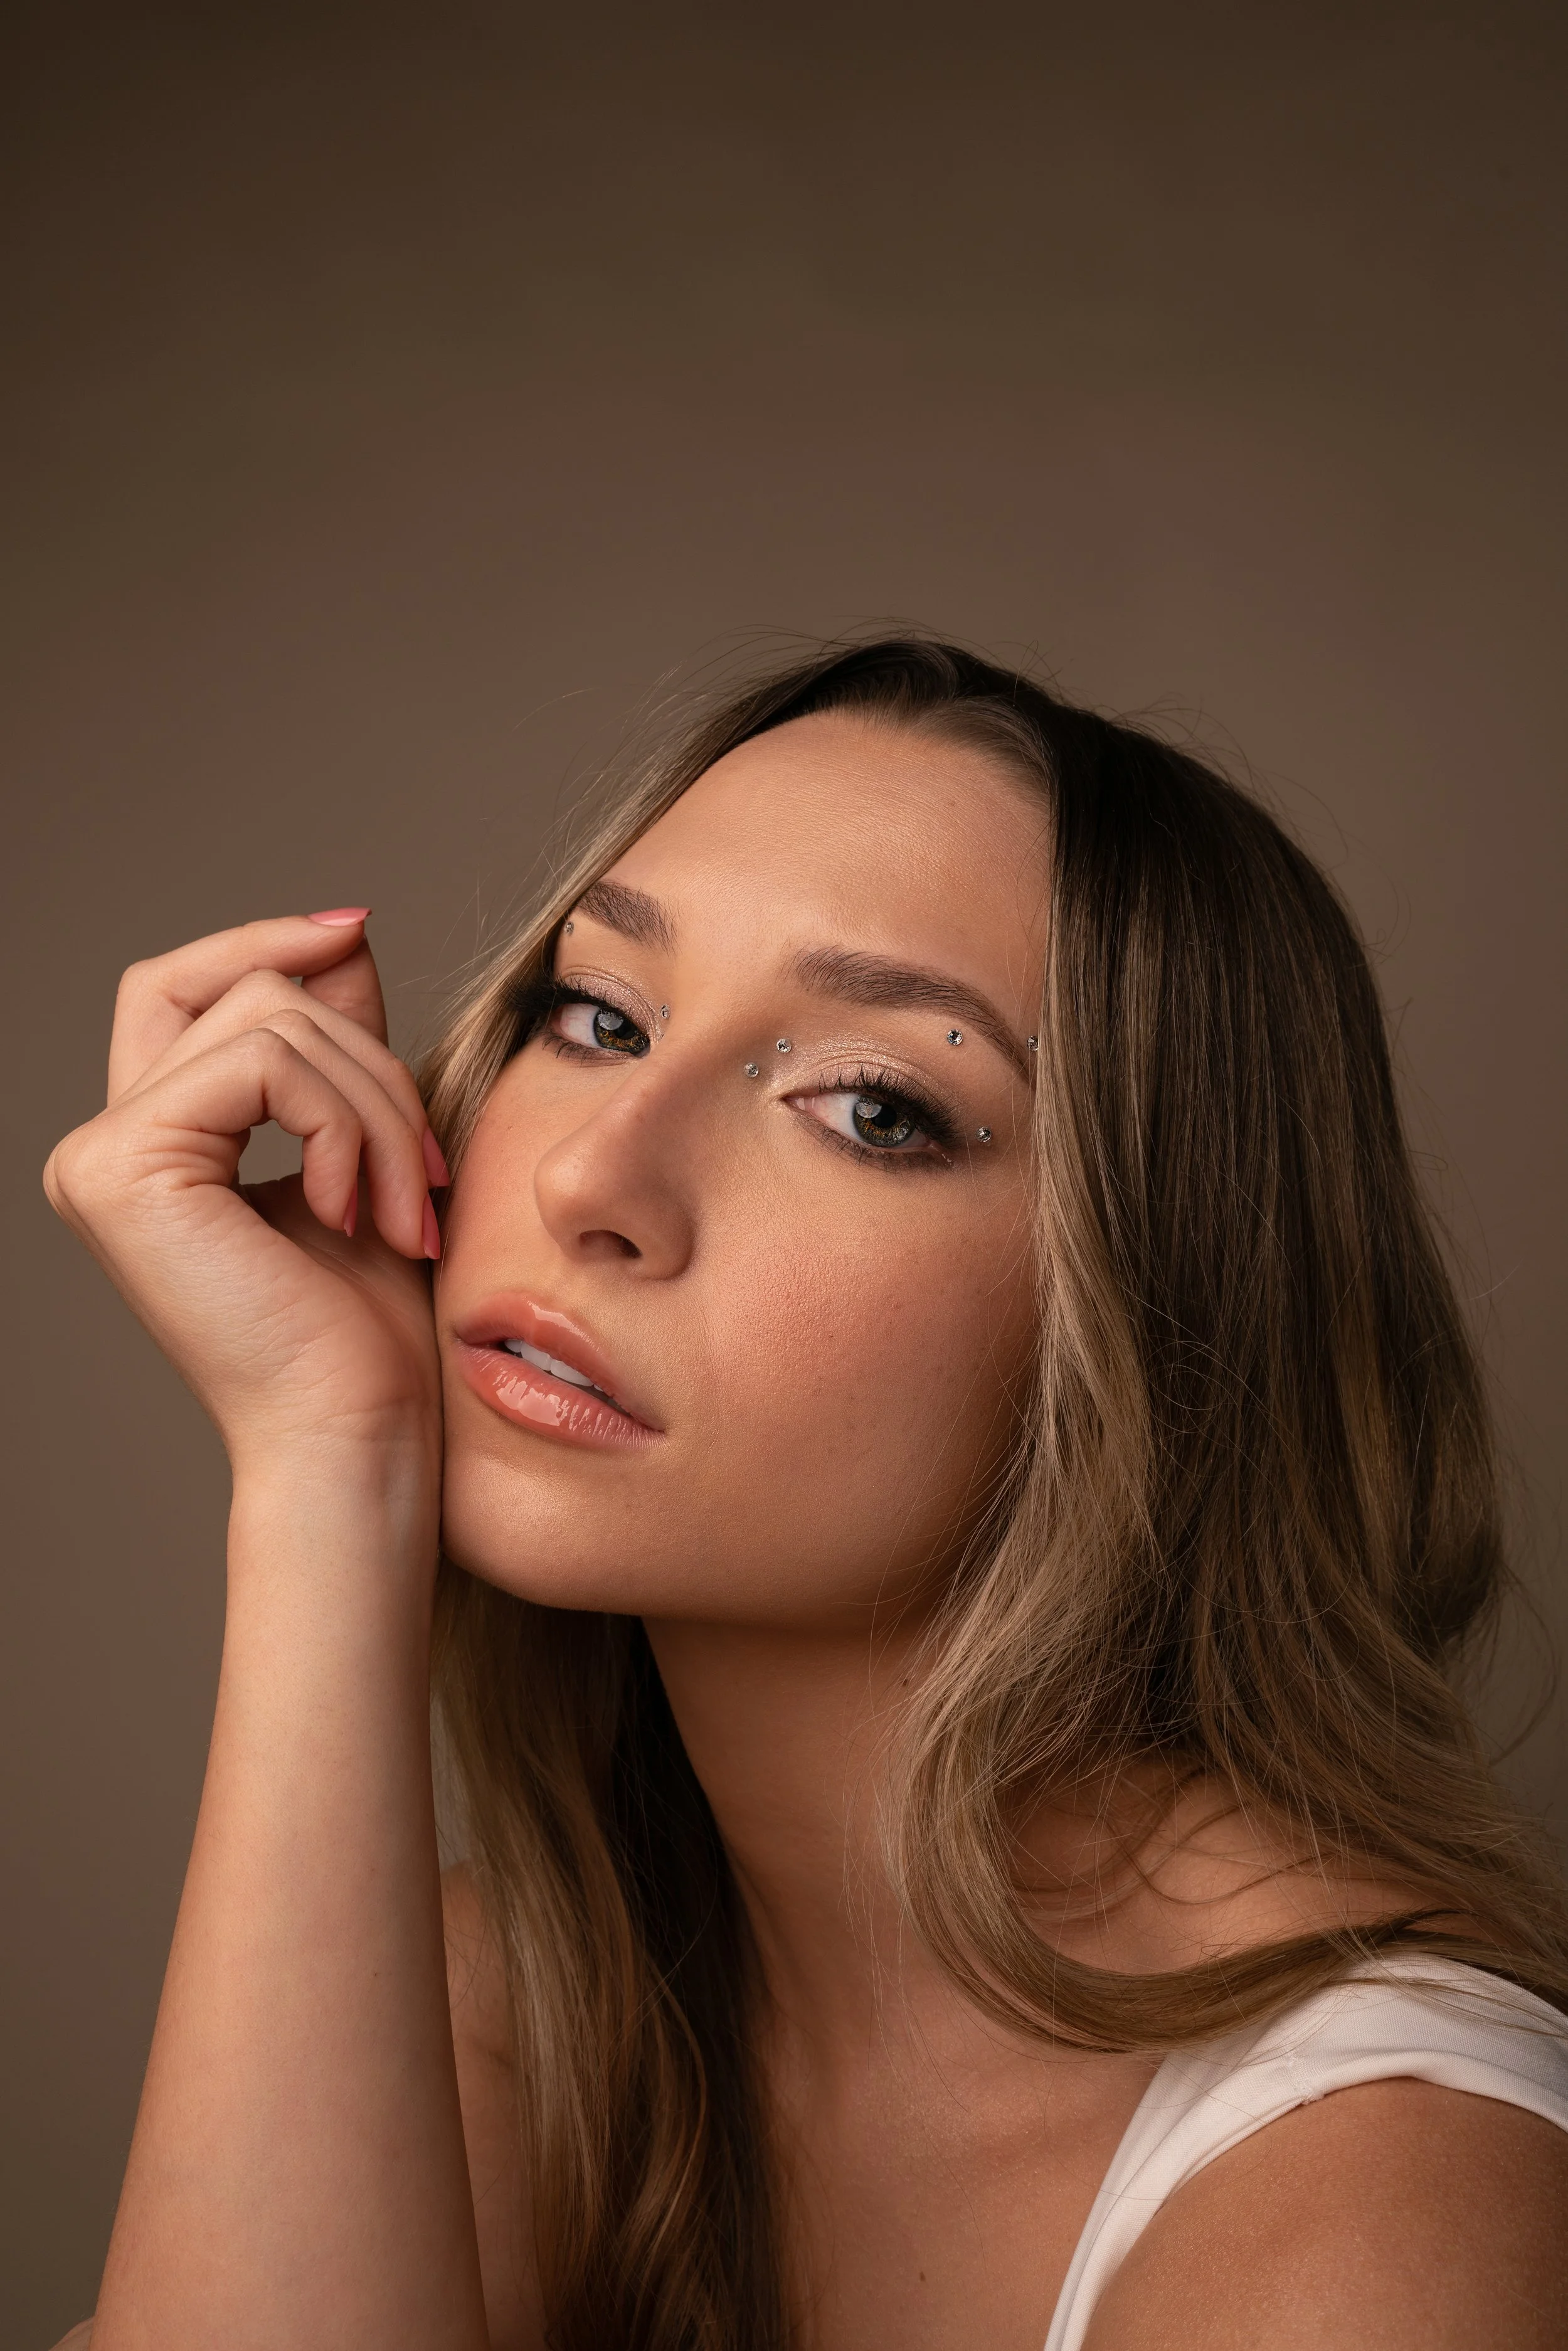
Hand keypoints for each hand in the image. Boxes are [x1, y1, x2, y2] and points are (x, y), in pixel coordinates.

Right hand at [44, 912, 446, 1481]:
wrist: (356, 1434)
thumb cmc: (367, 1329)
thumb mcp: (361, 1152)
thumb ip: (335, 1051)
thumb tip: (340, 935)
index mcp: (153, 1144)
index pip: (192, 986)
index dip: (268, 941)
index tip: (358, 932)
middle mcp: (105, 1146)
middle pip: (243, 989)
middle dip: (365, 1050)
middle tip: (428, 1165)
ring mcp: (101, 1156)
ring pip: (273, 1019)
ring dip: (378, 1107)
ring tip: (409, 1207)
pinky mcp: (124, 1168)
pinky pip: (264, 1063)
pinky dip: (345, 1127)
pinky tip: (357, 1211)